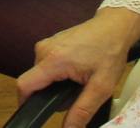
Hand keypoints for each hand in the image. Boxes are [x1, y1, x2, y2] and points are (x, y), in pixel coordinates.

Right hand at [13, 9, 139, 127]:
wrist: (114, 27)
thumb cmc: (109, 52)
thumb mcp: (101, 87)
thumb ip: (82, 110)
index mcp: (53, 60)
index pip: (25, 85)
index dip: (25, 103)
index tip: (35, 113)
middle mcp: (44, 50)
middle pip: (34, 82)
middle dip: (50, 94)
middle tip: (75, 94)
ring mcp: (46, 44)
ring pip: (40, 74)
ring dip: (55, 83)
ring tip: (78, 79)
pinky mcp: (50, 43)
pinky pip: (46, 64)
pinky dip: (57, 73)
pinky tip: (76, 70)